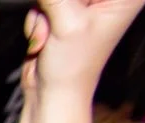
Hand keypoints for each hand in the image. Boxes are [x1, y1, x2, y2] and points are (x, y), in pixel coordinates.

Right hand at [23, 0, 143, 94]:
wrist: (53, 92)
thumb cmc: (73, 67)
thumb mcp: (67, 23)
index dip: (71, 1)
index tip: (66, 11)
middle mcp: (106, 0)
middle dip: (55, 4)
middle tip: (56, 23)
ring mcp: (83, 7)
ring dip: (43, 13)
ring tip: (50, 35)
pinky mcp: (64, 13)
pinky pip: (44, 3)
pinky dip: (38, 19)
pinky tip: (45, 36)